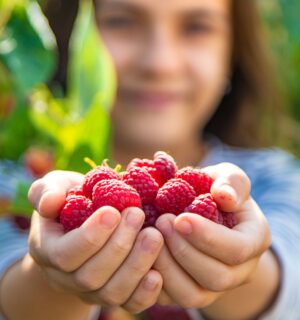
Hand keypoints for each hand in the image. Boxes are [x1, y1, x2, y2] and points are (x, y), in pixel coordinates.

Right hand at [28, 171, 163, 312]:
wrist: (84, 222)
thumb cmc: (71, 200)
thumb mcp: (56, 187)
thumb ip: (47, 192)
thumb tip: (51, 202)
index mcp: (49, 250)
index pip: (65, 254)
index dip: (90, 237)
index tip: (113, 211)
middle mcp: (67, 278)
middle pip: (90, 276)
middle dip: (118, 246)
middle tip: (137, 214)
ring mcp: (92, 290)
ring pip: (111, 292)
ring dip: (136, 265)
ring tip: (154, 235)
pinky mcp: (116, 294)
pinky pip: (129, 303)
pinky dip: (145, 293)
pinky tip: (159, 272)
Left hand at [154, 162, 270, 308]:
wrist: (203, 211)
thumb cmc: (215, 191)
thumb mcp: (228, 177)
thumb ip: (231, 182)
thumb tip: (224, 196)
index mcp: (253, 240)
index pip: (237, 250)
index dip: (208, 237)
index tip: (181, 218)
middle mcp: (238, 270)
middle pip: (216, 277)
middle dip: (184, 251)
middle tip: (161, 222)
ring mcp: (213, 287)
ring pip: (192, 296)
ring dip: (167, 266)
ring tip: (150, 236)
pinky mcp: (188, 292)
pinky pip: (171, 298)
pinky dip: (153, 278)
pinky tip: (142, 251)